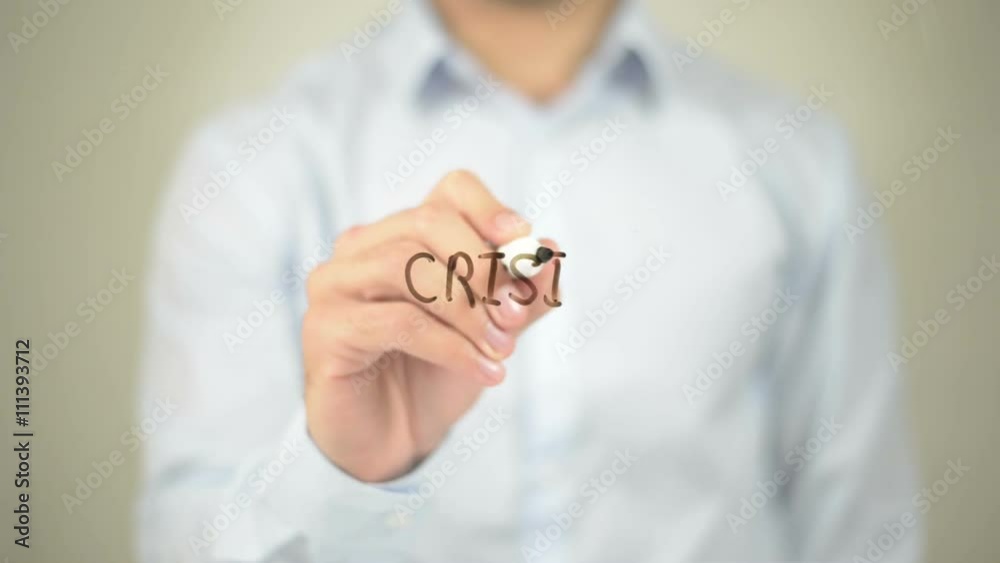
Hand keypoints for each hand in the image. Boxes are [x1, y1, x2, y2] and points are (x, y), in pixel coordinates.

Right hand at [302, 170, 560, 481]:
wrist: (394, 439)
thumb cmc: (438, 373)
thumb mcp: (493, 331)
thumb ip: (522, 295)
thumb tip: (551, 252)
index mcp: (405, 234)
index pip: (450, 192)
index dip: (492, 211)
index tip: (526, 250)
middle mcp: (362, 247)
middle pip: (427, 221)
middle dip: (483, 267)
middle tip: (516, 316)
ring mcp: (335, 283)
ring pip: (406, 266)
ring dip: (467, 310)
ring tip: (502, 350)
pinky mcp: (326, 328)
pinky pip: (397, 321)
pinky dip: (452, 346)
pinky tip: (484, 372)